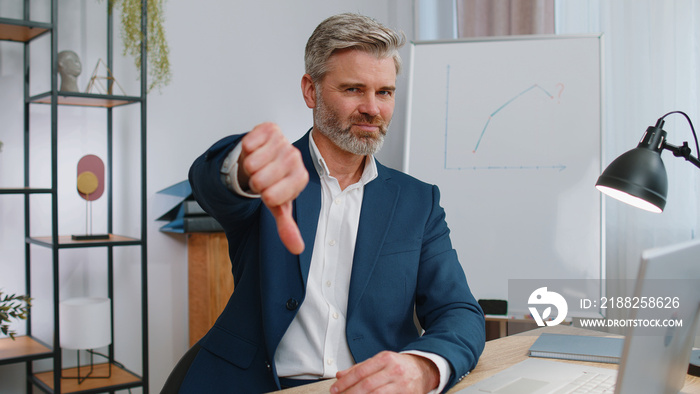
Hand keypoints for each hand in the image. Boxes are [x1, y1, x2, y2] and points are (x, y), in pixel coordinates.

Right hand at [237, 123, 308, 254]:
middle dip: (255, 182)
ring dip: (249, 166)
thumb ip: (287, 227)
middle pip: (260, 180)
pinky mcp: (270, 128)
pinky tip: (255, 151)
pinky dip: (246, 150)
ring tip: (258, 165)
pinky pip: (248, 143)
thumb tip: (297, 249)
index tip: (269, 192)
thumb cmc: (271, 183)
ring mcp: (284, 141)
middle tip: (262, 177)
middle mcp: (295, 158)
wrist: (262, 158)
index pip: (272, 197)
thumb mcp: (278, 206)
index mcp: (300, 178)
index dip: (263, 196)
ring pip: (252, 163)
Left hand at [331, 351, 439, 393]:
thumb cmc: (400, 366)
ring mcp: (401, 385)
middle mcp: (394, 371)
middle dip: (349, 393)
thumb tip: (340, 375)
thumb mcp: (380, 361)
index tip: (335, 388)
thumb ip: (360, 368)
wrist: (424, 370)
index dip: (345, 382)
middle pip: (367, 385)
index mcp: (385, 359)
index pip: (360, 371)